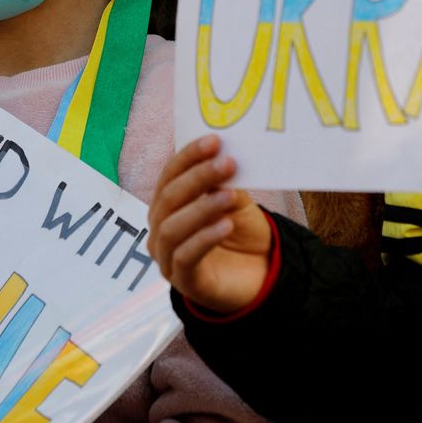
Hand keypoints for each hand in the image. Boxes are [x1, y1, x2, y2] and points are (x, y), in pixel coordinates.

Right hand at [148, 135, 272, 313]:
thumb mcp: (235, 202)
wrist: (261, 275)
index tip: (214, 140)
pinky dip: (205, 238)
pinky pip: (185, 256)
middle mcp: (160, 230)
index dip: (188, 156)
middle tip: (227, 163)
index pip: (169, 176)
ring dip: (201, 208)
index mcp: (167, 206)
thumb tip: (222, 157)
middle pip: (168, 199)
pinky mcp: (184, 281)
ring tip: (229, 195)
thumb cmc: (241, 233)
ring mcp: (168, 258)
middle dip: (197, 178)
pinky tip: (226, 225)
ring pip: (172, 228)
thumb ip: (224, 183)